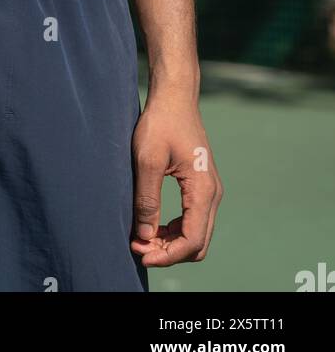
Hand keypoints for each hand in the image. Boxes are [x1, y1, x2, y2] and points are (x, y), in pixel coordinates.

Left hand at [130, 87, 222, 265]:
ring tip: (140, 236)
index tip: (141, 253)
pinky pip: (192, 220)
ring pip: (196, 234)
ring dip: (171, 243)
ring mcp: (209, 191)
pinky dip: (174, 230)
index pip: (192, 239)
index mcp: (203, 189)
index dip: (167, 254)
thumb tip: (145, 235)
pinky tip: (151, 224)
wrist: (175, 97)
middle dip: (168, 252)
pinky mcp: (201, 187)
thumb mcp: (147, 159)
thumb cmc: (161, 122)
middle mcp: (213, 194)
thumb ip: (147, 199)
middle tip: (138, 245)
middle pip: (197, 243)